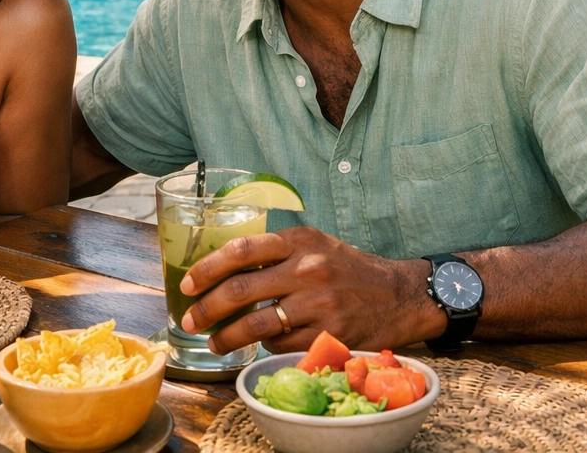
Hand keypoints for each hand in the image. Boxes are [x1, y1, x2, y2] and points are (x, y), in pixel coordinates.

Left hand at [177, 227, 446, 354]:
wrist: (398, 294)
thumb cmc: (348, 268)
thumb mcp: (314, 244)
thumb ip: (276, 251)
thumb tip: (224, 269)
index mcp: (300, 241)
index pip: (241, 250)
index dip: (208, 268)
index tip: (188, 284)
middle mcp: (307, 269)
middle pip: (241, 289)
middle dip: (208, 309)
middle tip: (191, 320)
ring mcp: (319, 304)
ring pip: (258, 324)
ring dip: (228, 337)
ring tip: (215, 343)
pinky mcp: (328, 333)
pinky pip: (281, 344)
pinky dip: (265, 346)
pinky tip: (259, 344)